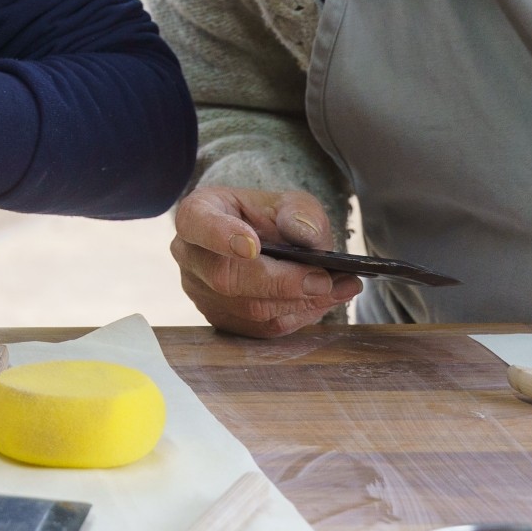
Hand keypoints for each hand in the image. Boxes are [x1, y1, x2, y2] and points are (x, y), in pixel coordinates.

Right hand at [170, 186, 361, 337]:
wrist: (261, 241)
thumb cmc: (268, 218)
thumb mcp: (287, 201)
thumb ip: (300, 212)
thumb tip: (307, 235)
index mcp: (196, 214)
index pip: (198, 224)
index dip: (221, 236)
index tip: (252, 246)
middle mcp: (190, 256)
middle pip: (226, 278)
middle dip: (280, 282)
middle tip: (323, 279)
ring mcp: (201, 293)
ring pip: (247, 309)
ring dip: (298, 302)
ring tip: (341, 288)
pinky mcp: (222, 320)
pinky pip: (261, 329)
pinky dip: (298, 316)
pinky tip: (324, 300)